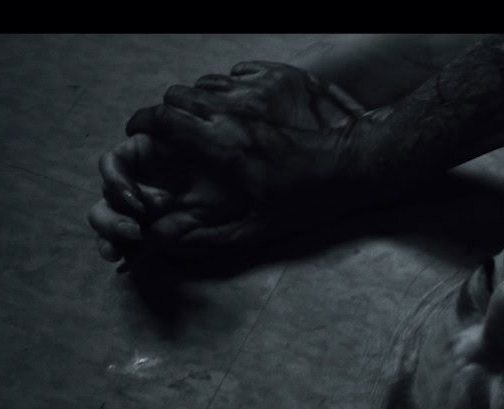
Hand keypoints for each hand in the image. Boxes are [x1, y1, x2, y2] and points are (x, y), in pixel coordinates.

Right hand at [87, 61, 376, 262]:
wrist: (364, 158)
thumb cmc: (315, 198)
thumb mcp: (262, 228)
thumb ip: (210, 235)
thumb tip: (167, 240)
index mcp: (224, 147)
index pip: (161, 121)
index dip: (142, 124)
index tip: (139, 130)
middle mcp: (233, 111)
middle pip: (178, 96)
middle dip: (171, 111)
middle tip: (181, 128)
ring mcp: (256, 89)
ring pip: (208, 83)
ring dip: (204, 100)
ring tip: (219, 119)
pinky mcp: (277, 76)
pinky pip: (240, 73)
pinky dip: (237, 88)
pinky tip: (252, 108)